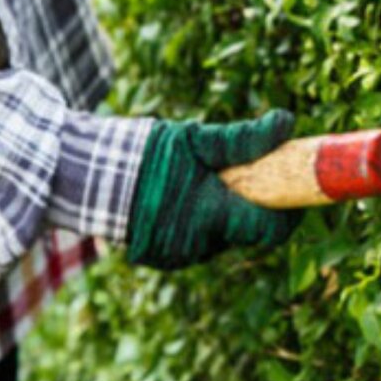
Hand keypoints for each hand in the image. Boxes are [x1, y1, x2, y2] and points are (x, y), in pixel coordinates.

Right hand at [127, 110, 299, 269]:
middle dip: (251, 206)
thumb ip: (244, 138)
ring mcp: (177, 256)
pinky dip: (199, 222)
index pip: (270, 229)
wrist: (85, 176)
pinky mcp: (161, 258)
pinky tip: (182, 198)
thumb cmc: (144, 155)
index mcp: (211, 216)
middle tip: (246, 176)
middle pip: (246, 231)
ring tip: (203, 182)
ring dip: (223, 214)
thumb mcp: (196, 140)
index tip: (295, 191)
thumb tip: (287, 121)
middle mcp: (197, 245)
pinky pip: (196, 242)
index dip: (289, 213)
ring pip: (221, 237)